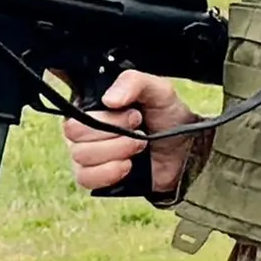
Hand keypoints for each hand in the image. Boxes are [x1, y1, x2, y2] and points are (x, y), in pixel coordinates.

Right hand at [68, 69, 194, 201]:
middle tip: (139, 133)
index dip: (107, 119)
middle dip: (115, 138)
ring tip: (138, 148)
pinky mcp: (95, 178)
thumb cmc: (167, 118)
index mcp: (91, 108)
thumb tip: (109, 99)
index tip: (135, 116)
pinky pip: (85, 179)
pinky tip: (128, 166)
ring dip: (117, 153)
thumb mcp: (158, 90)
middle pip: (76, 139)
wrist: (184, 150)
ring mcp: (86, 156)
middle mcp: (83, 131)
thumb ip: (133, 82)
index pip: (76, 117)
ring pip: (82, 158)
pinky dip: (109, 173)